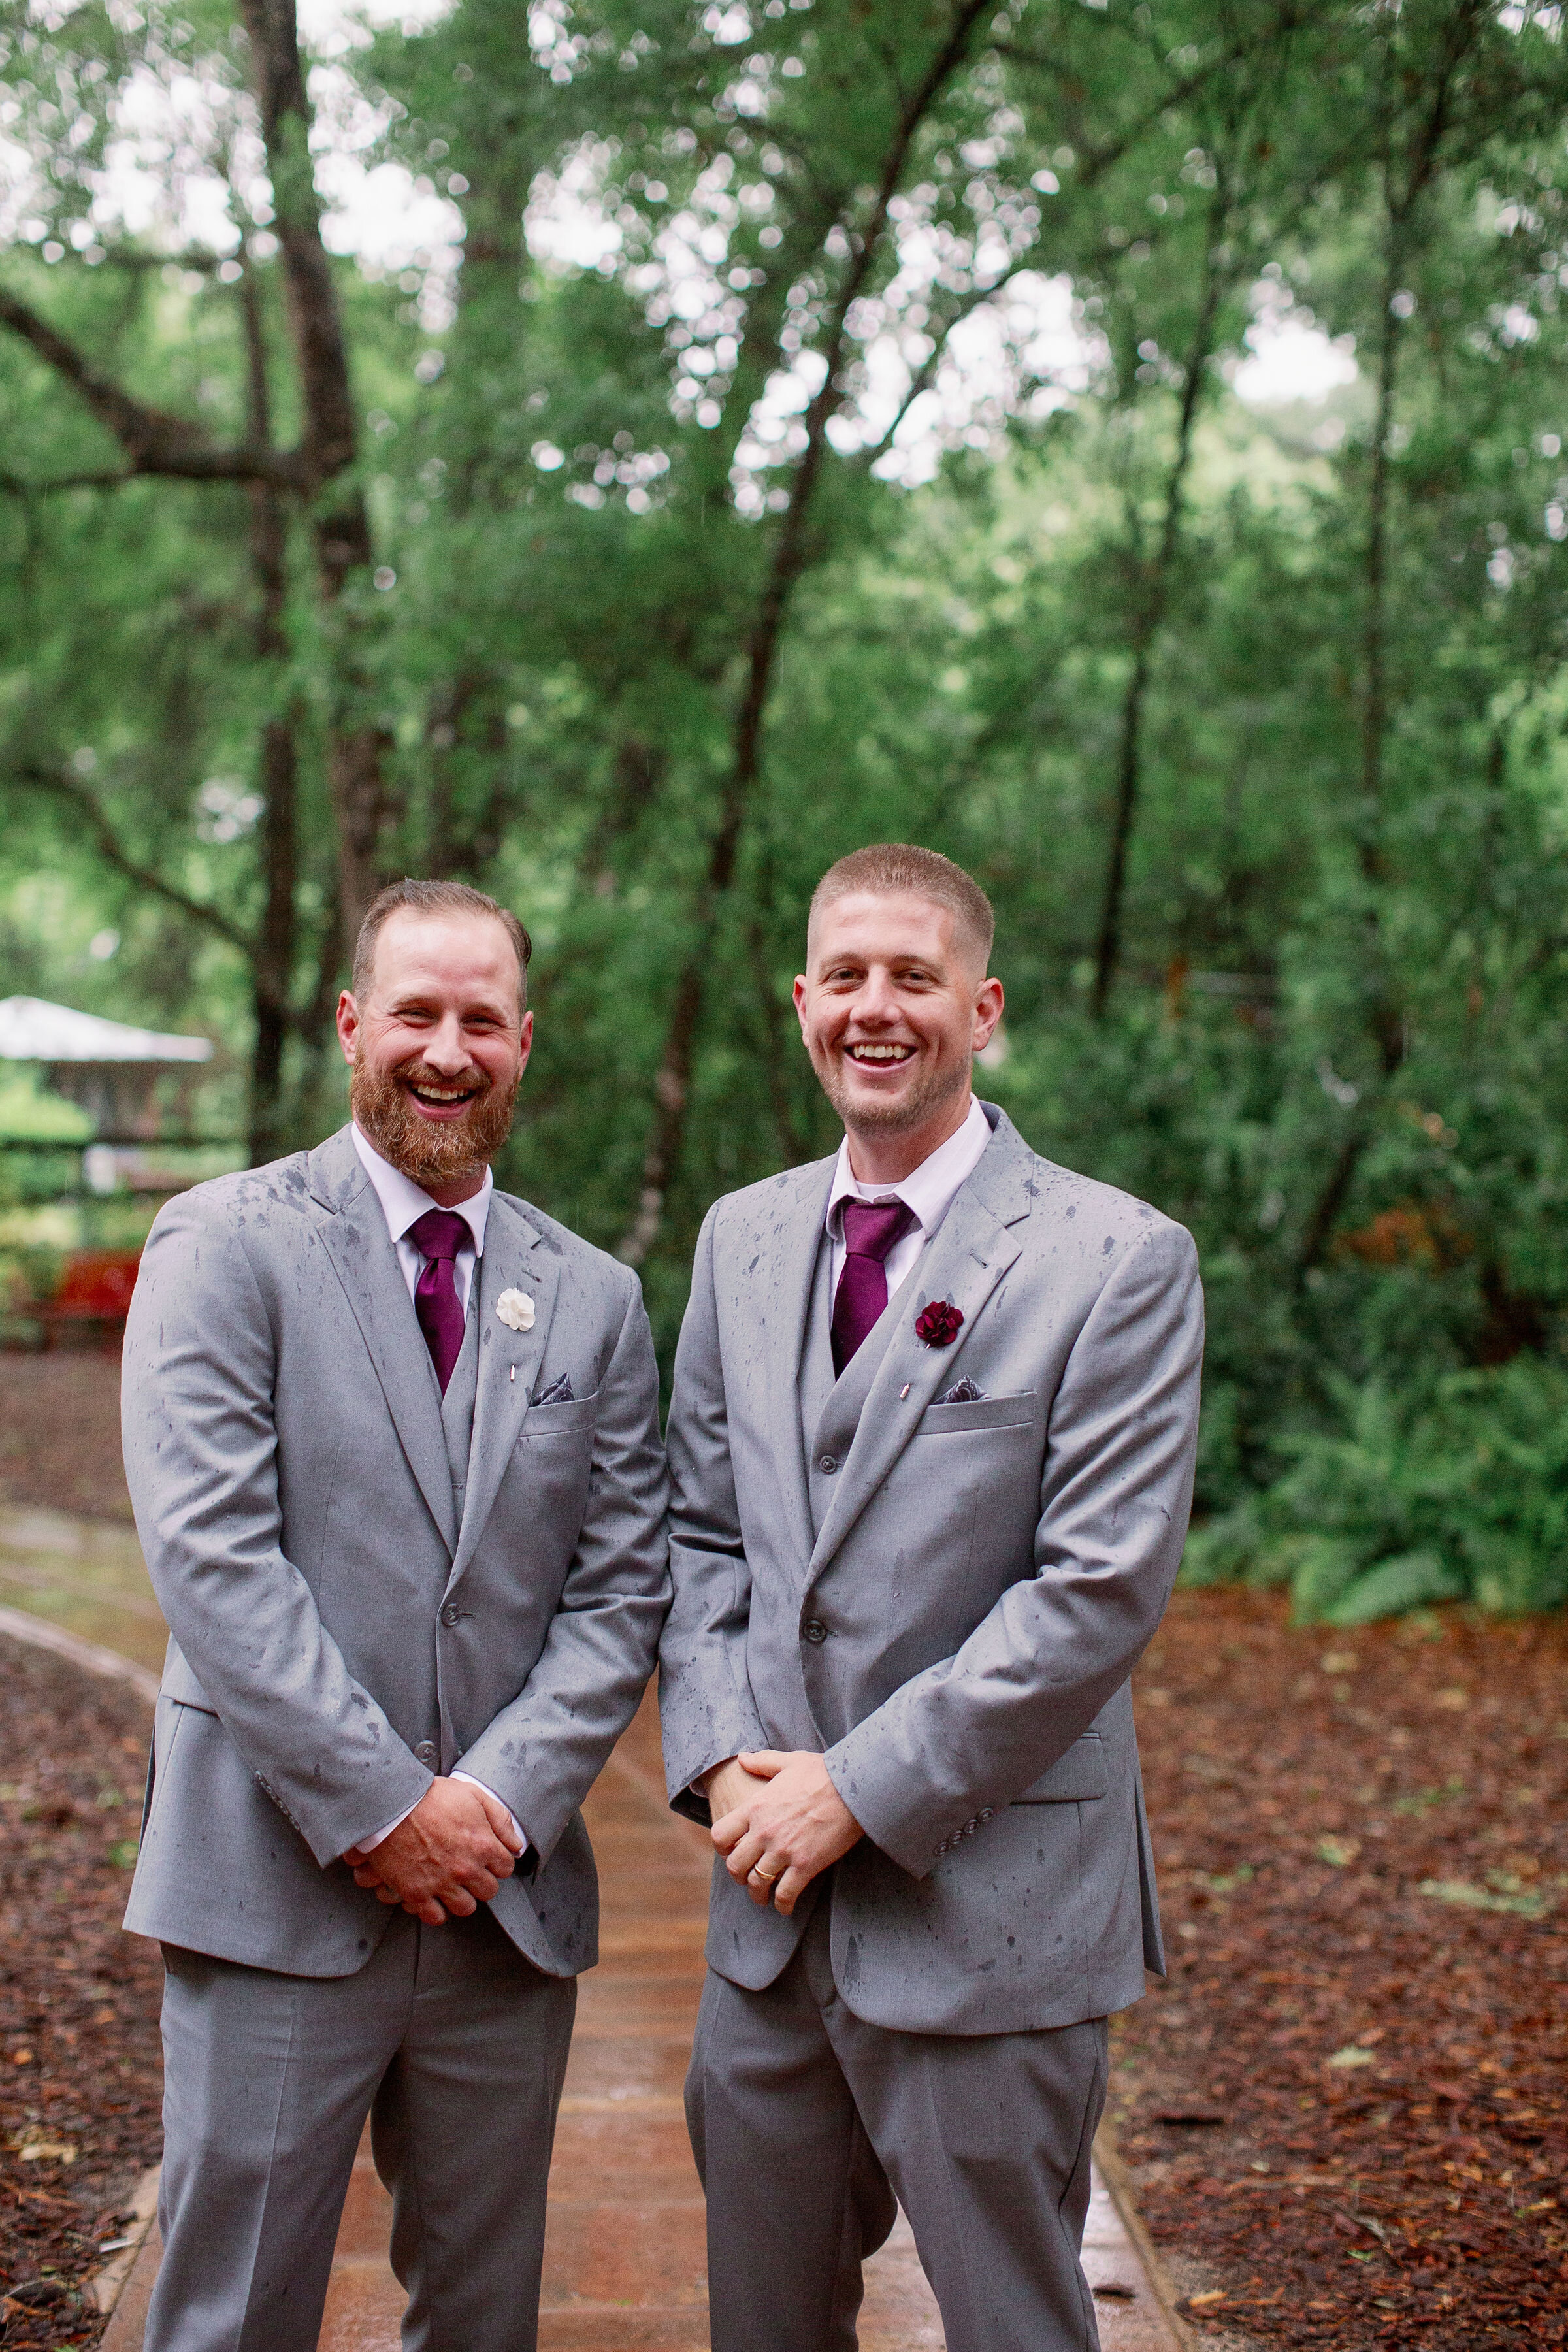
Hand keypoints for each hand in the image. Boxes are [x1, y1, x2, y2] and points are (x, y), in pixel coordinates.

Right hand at [344, 1779, 521, 1924]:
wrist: (393, 1804)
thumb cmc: (430, 1796)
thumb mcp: (473, 1796)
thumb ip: (499, 1820)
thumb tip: (515, 1845)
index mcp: (482, 1845)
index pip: (506, 1867)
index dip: (498, 1861)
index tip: (489, 1858)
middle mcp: (465, 1869)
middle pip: (488, 1891)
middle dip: (482, 1881)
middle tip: (471, 1872)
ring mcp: (441, 1883)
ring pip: (465, 1908)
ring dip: (463, 1898)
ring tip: (454, 1886)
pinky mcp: (417, 1893)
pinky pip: (435, 1916)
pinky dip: (436, 1910)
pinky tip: (435, 1898)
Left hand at [712, 1749, 862, 1917]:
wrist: (853, 1786)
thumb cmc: (822, 1772)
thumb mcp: (788, 1761)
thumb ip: (761, 1761)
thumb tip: (742, 1757)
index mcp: (755, 1808)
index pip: (721, 1836)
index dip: (723, 1848)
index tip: (732, 1851)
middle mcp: (764, 1832)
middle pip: (735, 1866)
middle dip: (739, 1875)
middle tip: (747, 1877)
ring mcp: (784, 1850)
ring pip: (757, 1883)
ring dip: (758, 1893)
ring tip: (764, 1896)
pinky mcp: (806, 1864)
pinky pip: (785, 1894)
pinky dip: (783, 1905)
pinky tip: (785, 1907)